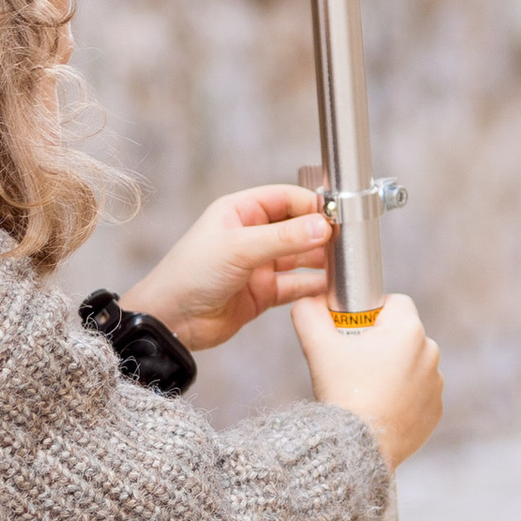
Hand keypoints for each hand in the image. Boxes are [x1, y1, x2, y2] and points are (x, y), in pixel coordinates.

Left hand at [120, 186, 337, 352]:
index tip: (339, 215)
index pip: (287, 199)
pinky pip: (297, 286)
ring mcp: (259, 265)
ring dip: (322, 260)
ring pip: (301, 257)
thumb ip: (283, 238)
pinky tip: (332, 289)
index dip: (313, 204)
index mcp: (240, 212)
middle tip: (350, 240)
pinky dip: (314, 287)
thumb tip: (323, 226)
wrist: (170, 322)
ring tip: (346, 265)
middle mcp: (252, 235)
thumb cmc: (190, 275)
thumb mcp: (238, 249)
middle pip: (298, 227)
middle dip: (323, 233)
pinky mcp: (263, 293)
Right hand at [292, 293, 442, 470]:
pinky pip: (417, 393)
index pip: (393, 302)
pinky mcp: (435, 409)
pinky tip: (379, 407)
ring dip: (392, 369)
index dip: (369, 313)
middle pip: (401, 335)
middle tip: (352, 362)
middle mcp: (430, 353)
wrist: (359, 446)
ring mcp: (436, 383)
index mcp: (408, 329)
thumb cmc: (343, 392)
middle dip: (379, 343)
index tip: (351, 332)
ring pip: (410, 364)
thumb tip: (308, 300)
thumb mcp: (317, 345)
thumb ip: (309, 312)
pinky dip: (401, 396)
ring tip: (365, 388)